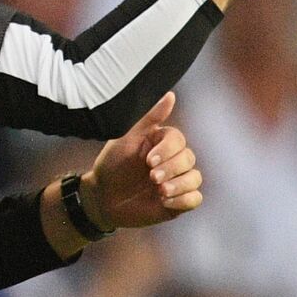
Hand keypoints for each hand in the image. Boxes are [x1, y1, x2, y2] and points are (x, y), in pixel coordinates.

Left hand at [83, 91, 202, 229]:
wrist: (101, 197)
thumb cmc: (111, 165)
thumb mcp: (125, 139)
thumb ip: (148, 118)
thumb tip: (170, 95)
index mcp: (161, 142)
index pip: (178, 139)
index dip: (167, 150)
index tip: (149, 161)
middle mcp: (172, 160)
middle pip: (188, 158)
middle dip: (171, 168)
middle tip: (152, 177)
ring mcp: (176, 180)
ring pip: (195, 178)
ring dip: (180, 185)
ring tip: (160, 191)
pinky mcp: (177, 201)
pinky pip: (195, 199)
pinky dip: (183, 199)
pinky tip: (165, 201)